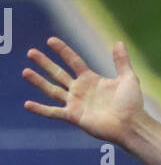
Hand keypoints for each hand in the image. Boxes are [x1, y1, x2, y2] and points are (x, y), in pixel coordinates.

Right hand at [23, 37, 144, 144]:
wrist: (132, 125)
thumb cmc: (132, 104)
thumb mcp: (128, 78)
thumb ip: (121, 61)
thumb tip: (118, 42)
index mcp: (91, 80)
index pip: (73, 61)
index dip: (62, 51)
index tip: (50, 40)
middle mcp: (81, 90)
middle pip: (58, 73)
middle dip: (45, 63)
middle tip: (31, 52)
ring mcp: (76, 103)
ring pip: (52, 90)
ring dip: (38, 81)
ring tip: (25, 71)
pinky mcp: (74, 116)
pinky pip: (54, 112)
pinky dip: (40, 109)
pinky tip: (27, 105)